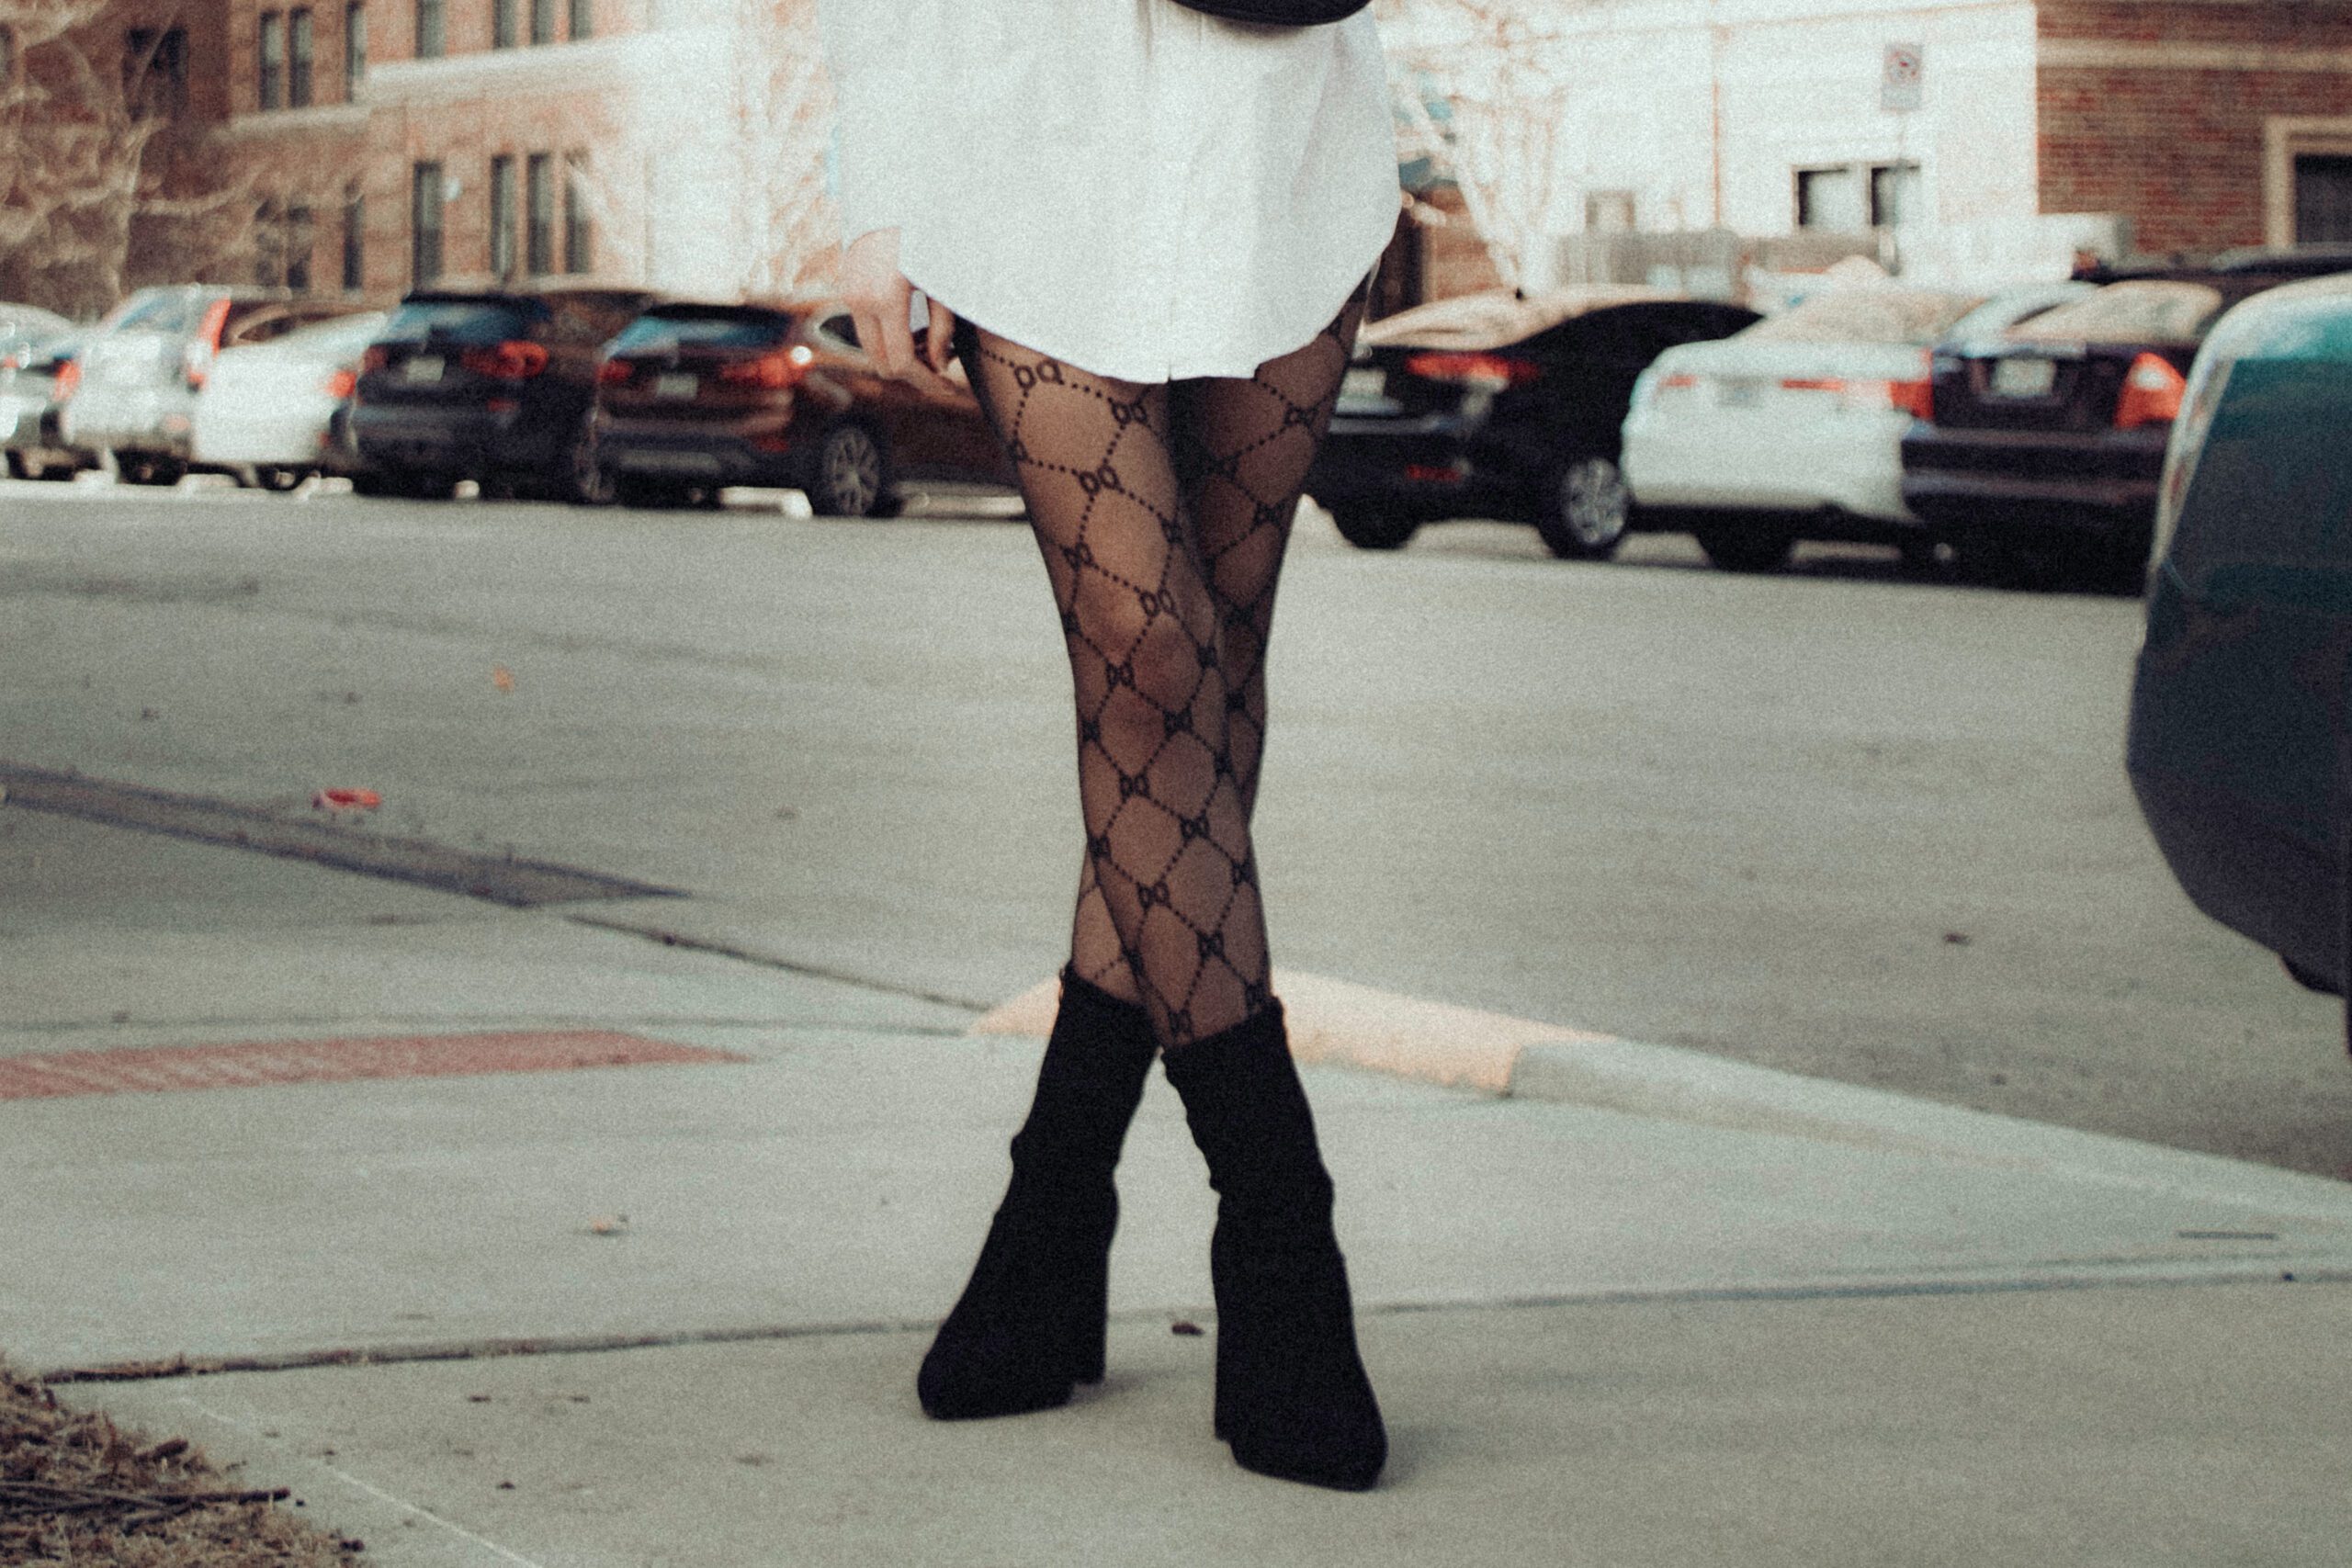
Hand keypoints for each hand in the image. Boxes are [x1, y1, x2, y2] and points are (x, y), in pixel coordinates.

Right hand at [841, 228, 959, 379]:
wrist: (891, 195)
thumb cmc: (928, 233)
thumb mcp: (943, 282)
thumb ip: (942, 327)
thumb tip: (940, 364)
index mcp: (886, 299)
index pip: (902, 361)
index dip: (927, 381)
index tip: (949, 387)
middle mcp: (861, 300)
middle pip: (882, 363)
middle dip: (913, 373)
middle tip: (942, 369)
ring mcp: (849, 294)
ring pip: (871, 349)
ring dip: (899, 357)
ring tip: (931, 346)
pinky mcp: (847, 288)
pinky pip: (866, 329)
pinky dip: (888, 338)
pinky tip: (914, 330)